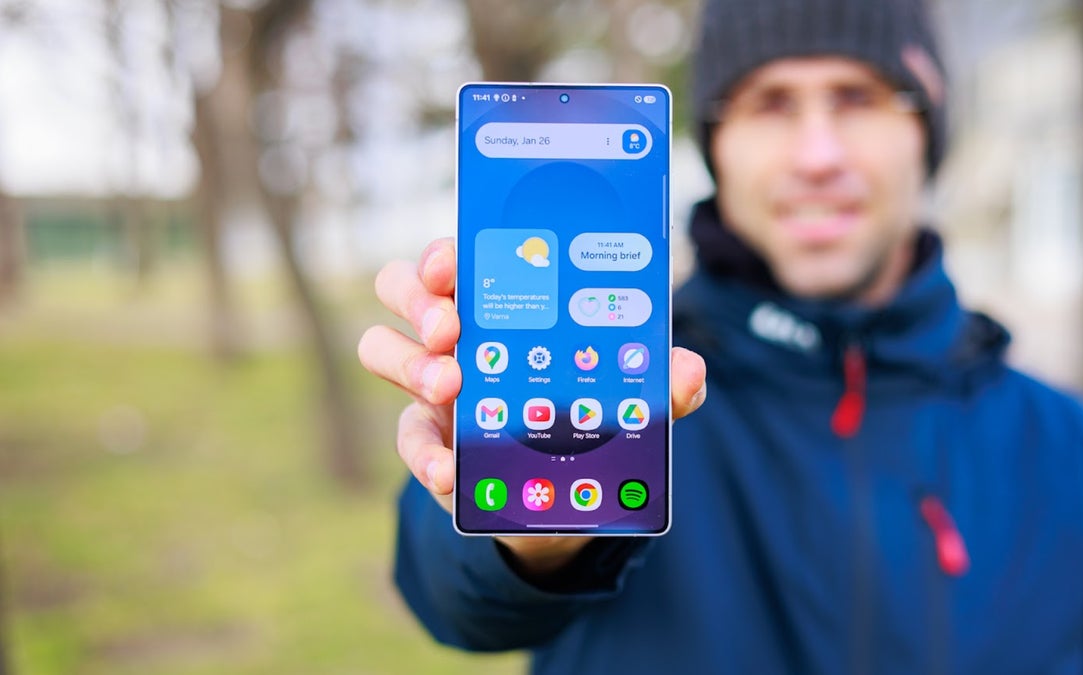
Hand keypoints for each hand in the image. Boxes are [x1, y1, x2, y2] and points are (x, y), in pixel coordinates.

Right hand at [359, 238, 706, 572]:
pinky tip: (449, 470)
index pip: (456, 257)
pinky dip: (423, 455)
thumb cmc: (589, 416)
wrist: (561, 494)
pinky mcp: (425, 439)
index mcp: (499, 302)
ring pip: (380, 346)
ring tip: (451, 384)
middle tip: (451, 326)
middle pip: (401, 286)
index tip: (452, 263)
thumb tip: (688, 371)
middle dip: (418, 297)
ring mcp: (431, 384)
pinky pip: (405, 437)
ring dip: (407, 361)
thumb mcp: (632, 399)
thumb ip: (661, 385)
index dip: (445, 252)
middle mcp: (455, 332)